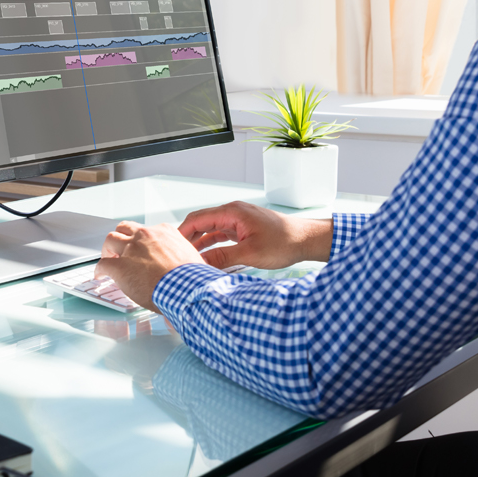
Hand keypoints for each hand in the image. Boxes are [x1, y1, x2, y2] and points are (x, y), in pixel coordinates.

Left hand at [94, 221, 205, 310]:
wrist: (187, 287)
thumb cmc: (192, 277)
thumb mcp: (190, 256)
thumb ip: (179, 255)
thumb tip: (178, 266)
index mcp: (163, 232)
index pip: (146, 230)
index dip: (140, 240)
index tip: (140, 248)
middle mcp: (145, 236)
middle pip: (125, 228)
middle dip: (121, 237)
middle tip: (119, 248)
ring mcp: (131, 249)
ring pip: (110, 239)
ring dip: (108, 249)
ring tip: (108, 257)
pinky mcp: (120, 267)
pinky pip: (103, 264)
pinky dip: (99, 270)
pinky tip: (100, 276)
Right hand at [177, 201, 332, 269]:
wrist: (306, 240)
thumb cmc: (284, 242)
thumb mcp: (250, 253)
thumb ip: (222, 257)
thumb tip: (199, 264)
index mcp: (232, 212)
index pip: (197, 219)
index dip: (182, 233)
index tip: (171, 247)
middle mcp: (233, 213)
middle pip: (202, 223)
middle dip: (188, 238)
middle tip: (176, 255)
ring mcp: (239, 221)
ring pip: (211, 230)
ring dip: (200, 243)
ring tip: (187, 259)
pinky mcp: (244, 230)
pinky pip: (222, 235)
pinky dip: (213, 245)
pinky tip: (206, 258)